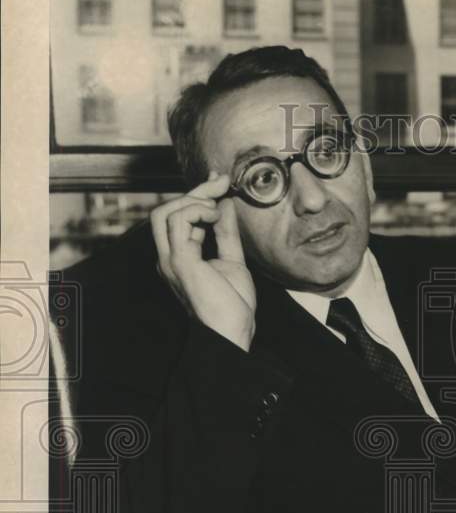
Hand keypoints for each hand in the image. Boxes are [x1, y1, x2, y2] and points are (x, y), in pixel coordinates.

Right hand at [151, 171, 255, 351]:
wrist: (232, 331)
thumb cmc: (232, 305)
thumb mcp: (232, 260)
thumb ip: (227, 234)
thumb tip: (226, 204)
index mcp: (179, 258)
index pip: (178, 218)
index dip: (197, 196)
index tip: (219, 182)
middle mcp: (169, 257)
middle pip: (167, 211)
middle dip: (194, 192)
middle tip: (221, 181)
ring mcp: (171, 259)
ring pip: (166, 212)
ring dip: (194, 200)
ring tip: (218, 206)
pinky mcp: (180, 261)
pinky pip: (178, 221)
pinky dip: (197, 211)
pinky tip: (214, 215)